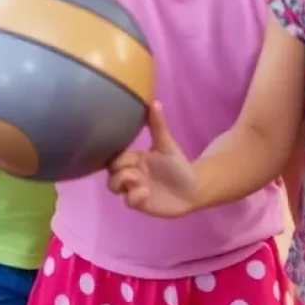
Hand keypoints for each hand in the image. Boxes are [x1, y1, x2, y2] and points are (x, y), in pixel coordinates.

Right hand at [107, 102, 197, 217]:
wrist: (193, 187)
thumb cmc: (178, 165)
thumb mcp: (167, 144)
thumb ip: (158, 125)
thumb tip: (154, 101)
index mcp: (134, 158)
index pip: (114, 156)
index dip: (117, 157)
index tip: (129, 156)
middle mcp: (131, 173)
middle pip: (110, 172)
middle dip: (119, 170)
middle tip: (136, 171)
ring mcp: (134, 189)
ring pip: (114, 187)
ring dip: (123, 182)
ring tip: (139, 181)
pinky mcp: (141, 203)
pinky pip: (128, 201)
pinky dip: (134, 196)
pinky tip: (147, 192)